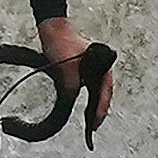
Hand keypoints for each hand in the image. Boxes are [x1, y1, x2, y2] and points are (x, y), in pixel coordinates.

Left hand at [36, 13, 111, 134]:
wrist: (53, 28)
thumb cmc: (62, 43)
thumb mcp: (66, 69)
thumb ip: (71, 87)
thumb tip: (71, 100)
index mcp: (102, 66)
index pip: (104, 93)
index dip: (99, 111)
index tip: (94, 125)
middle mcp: (101, 67)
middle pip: (102, 94)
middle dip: (98, 112)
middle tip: (92, 129)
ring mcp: (93, 67)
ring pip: (96, 91)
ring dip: (93, 105)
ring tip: (89, 122)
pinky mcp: (84, 68)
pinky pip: (88, 86)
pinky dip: (87, 97)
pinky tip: (83, 106)